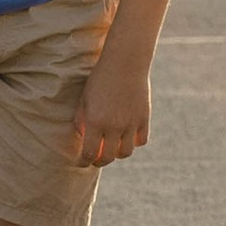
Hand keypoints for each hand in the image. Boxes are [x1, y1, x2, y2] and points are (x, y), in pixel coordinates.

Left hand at [72, 46, 151, 163]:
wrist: (125, 62)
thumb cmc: (100, 79)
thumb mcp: (85, 98)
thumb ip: (82, 119)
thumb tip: (82, 137)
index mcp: (96, 121)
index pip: (89, 153)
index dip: (83, 162)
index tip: (81, 163)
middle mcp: (114, 126)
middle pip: (108, 158)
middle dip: (99, 161)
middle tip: (95, 159)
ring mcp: (131, 124)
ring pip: (125, 153)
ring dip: (117, 153)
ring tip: (112, 148)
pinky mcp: (144, 119)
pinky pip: (141, 141)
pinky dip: (134, 143)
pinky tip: (127, 137)